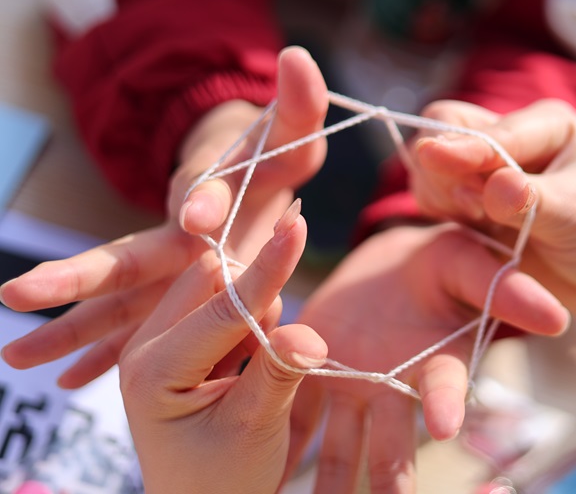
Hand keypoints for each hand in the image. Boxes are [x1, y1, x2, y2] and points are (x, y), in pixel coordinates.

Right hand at [1, 47, 328, 385]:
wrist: (249, 170)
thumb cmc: (270, 151)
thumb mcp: (291, 128)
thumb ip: (298, 99)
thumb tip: (298, 56)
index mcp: (211, 189)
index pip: (206, 190)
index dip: (206, 197)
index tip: (199, 215)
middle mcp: (180, 233)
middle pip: (129, 256)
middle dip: (80, 275)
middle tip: (22, 291)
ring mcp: (172, 268)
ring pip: (119, 303)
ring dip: (72, 328)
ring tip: (17, 358)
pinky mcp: (175, 294)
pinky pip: (137, 329)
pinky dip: (103, 352)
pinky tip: (65, 382)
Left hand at [120, 199, 326, 493]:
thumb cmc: (222, 483)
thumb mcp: (255, 431)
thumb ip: (279, 374)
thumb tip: (312, 333)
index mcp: (153, 371)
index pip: (222, 305)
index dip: (268, 268)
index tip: (299, 224)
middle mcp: (146, 349)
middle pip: (211, 281)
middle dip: (256, 292)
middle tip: (273, 344)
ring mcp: (158, 344)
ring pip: (216, 289)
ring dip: (252, 310)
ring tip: (254, 370)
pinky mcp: (177, 347)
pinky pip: (218, 308)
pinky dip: (246, 322)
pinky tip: (249, 362)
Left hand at [287, 224, 568, 493]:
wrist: (392, 266)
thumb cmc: (441, 264)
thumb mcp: (468, 264)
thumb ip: (504, 289)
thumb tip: (558, 316)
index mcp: (435, 360)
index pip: (444, 384)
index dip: (447, 402)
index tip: (447, 424)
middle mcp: (394, 389)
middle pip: (392, 446)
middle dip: (390, 483)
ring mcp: (352, 389)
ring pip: (342, 451)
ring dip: (332, 488)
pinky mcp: (314, 380)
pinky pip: (296, 420)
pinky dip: (282, 451)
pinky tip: (264, 480)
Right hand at [410, 99, 575, 335]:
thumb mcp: (575, 217)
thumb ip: (530, 201)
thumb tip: (492, 186)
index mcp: (547, 125)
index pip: (489, 129)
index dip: (462, 148)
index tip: (432, 157)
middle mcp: (514, 137)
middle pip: (448, 129)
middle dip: (444, 164)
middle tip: (466, 207)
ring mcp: (489, 169)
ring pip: (435, 162)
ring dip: (442, 191)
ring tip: (476, 221)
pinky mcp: (473, 201)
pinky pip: (436, 195)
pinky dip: (440, 209)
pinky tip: (471, 229)